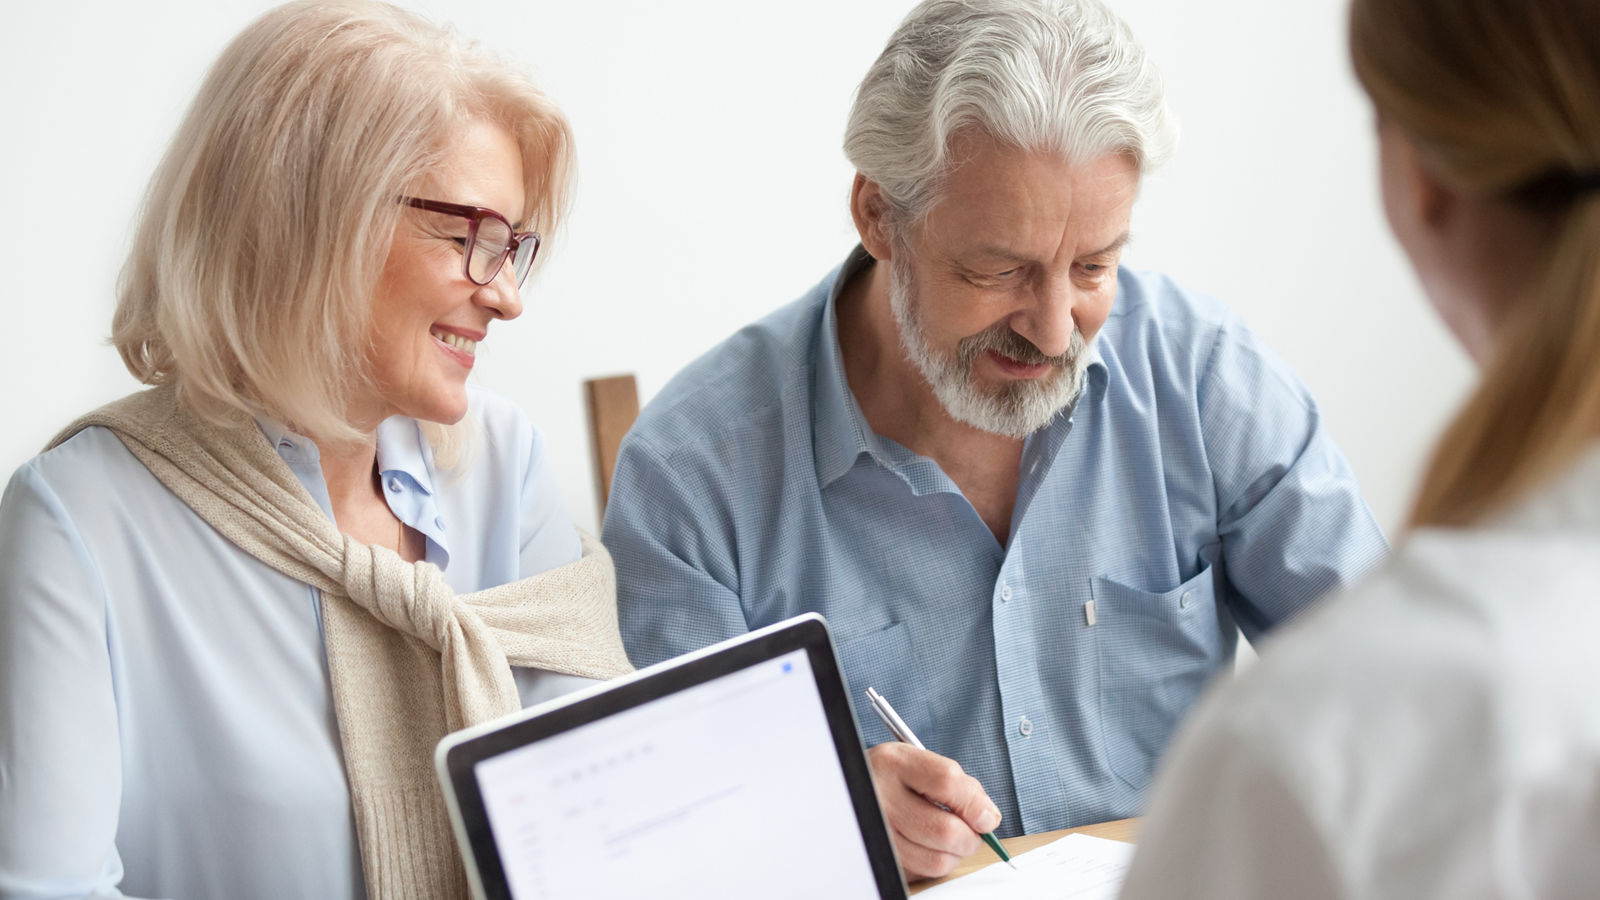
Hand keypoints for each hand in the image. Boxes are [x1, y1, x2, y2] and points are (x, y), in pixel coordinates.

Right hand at [867, 741, 1002, 880]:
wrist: (851, 789)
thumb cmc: (894, 777)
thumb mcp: (918, 762)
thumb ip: (958, 784)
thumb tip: (986, 818)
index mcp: (894, 763)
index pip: (946, 781)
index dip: (975, 803)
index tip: (988, 816)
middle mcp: (880, 796)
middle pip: (944, 830)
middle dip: (971, 838)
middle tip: (974, 833)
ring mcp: (877, 831)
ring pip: (936, 860)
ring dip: (955, 854)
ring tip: (952, 839)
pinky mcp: (879, 856)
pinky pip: (922, 872)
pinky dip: (936, 862)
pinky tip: (930, 845)